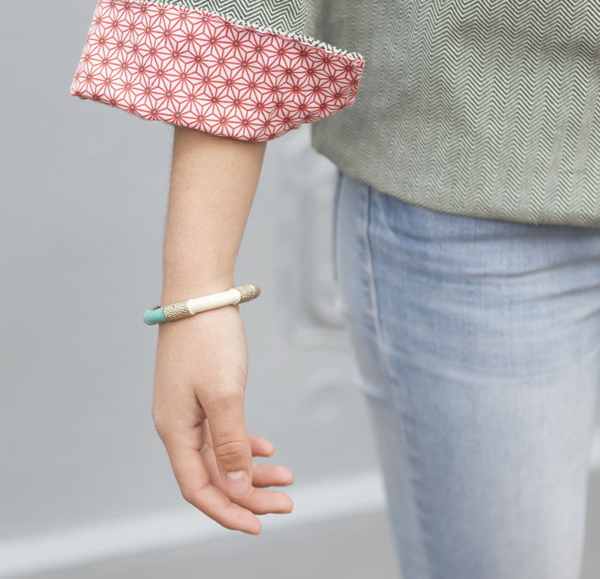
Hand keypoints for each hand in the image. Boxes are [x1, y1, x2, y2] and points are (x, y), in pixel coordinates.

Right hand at [151, 301, 293, 534]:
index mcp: (175, 430)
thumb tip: (237, 490)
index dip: (228, 511)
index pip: (198, 488)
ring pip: (221, 455)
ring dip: (252, 470)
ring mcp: (189, 409)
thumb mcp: (224, 394)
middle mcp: (178, 425)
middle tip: (286, 502)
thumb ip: (230, 445)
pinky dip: (245, 443)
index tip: (261, 525)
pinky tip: (267, 448)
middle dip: (249, 495)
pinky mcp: (202, 394)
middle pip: (213, 475)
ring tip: (286, 478)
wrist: (199, 292)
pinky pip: (223, 432)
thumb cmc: (208, 338)